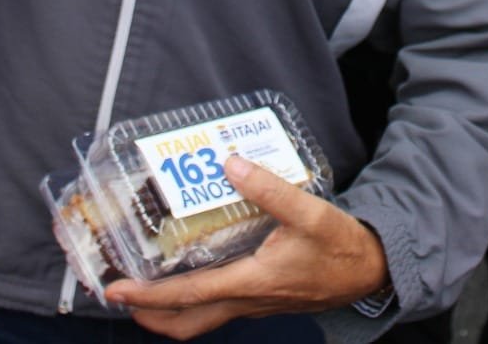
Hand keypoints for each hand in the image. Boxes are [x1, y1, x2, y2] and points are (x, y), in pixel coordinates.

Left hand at [102, 156, 388, 338]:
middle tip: (119, 295)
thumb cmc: (342, 246)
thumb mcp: (310, 213)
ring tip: (144, 291)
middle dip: (148, 314)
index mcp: (252, 282)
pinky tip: (190, 274)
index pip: (189, 295)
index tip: (117, 291)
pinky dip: (194, 300)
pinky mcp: (262, 298)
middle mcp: (248, 300)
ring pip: (201, 320)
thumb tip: (230, 164)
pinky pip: (219, 308)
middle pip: (186, 322)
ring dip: (168, 311)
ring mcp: (255, 303)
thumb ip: (270, 189)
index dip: (149, 295)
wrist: (370, 271)